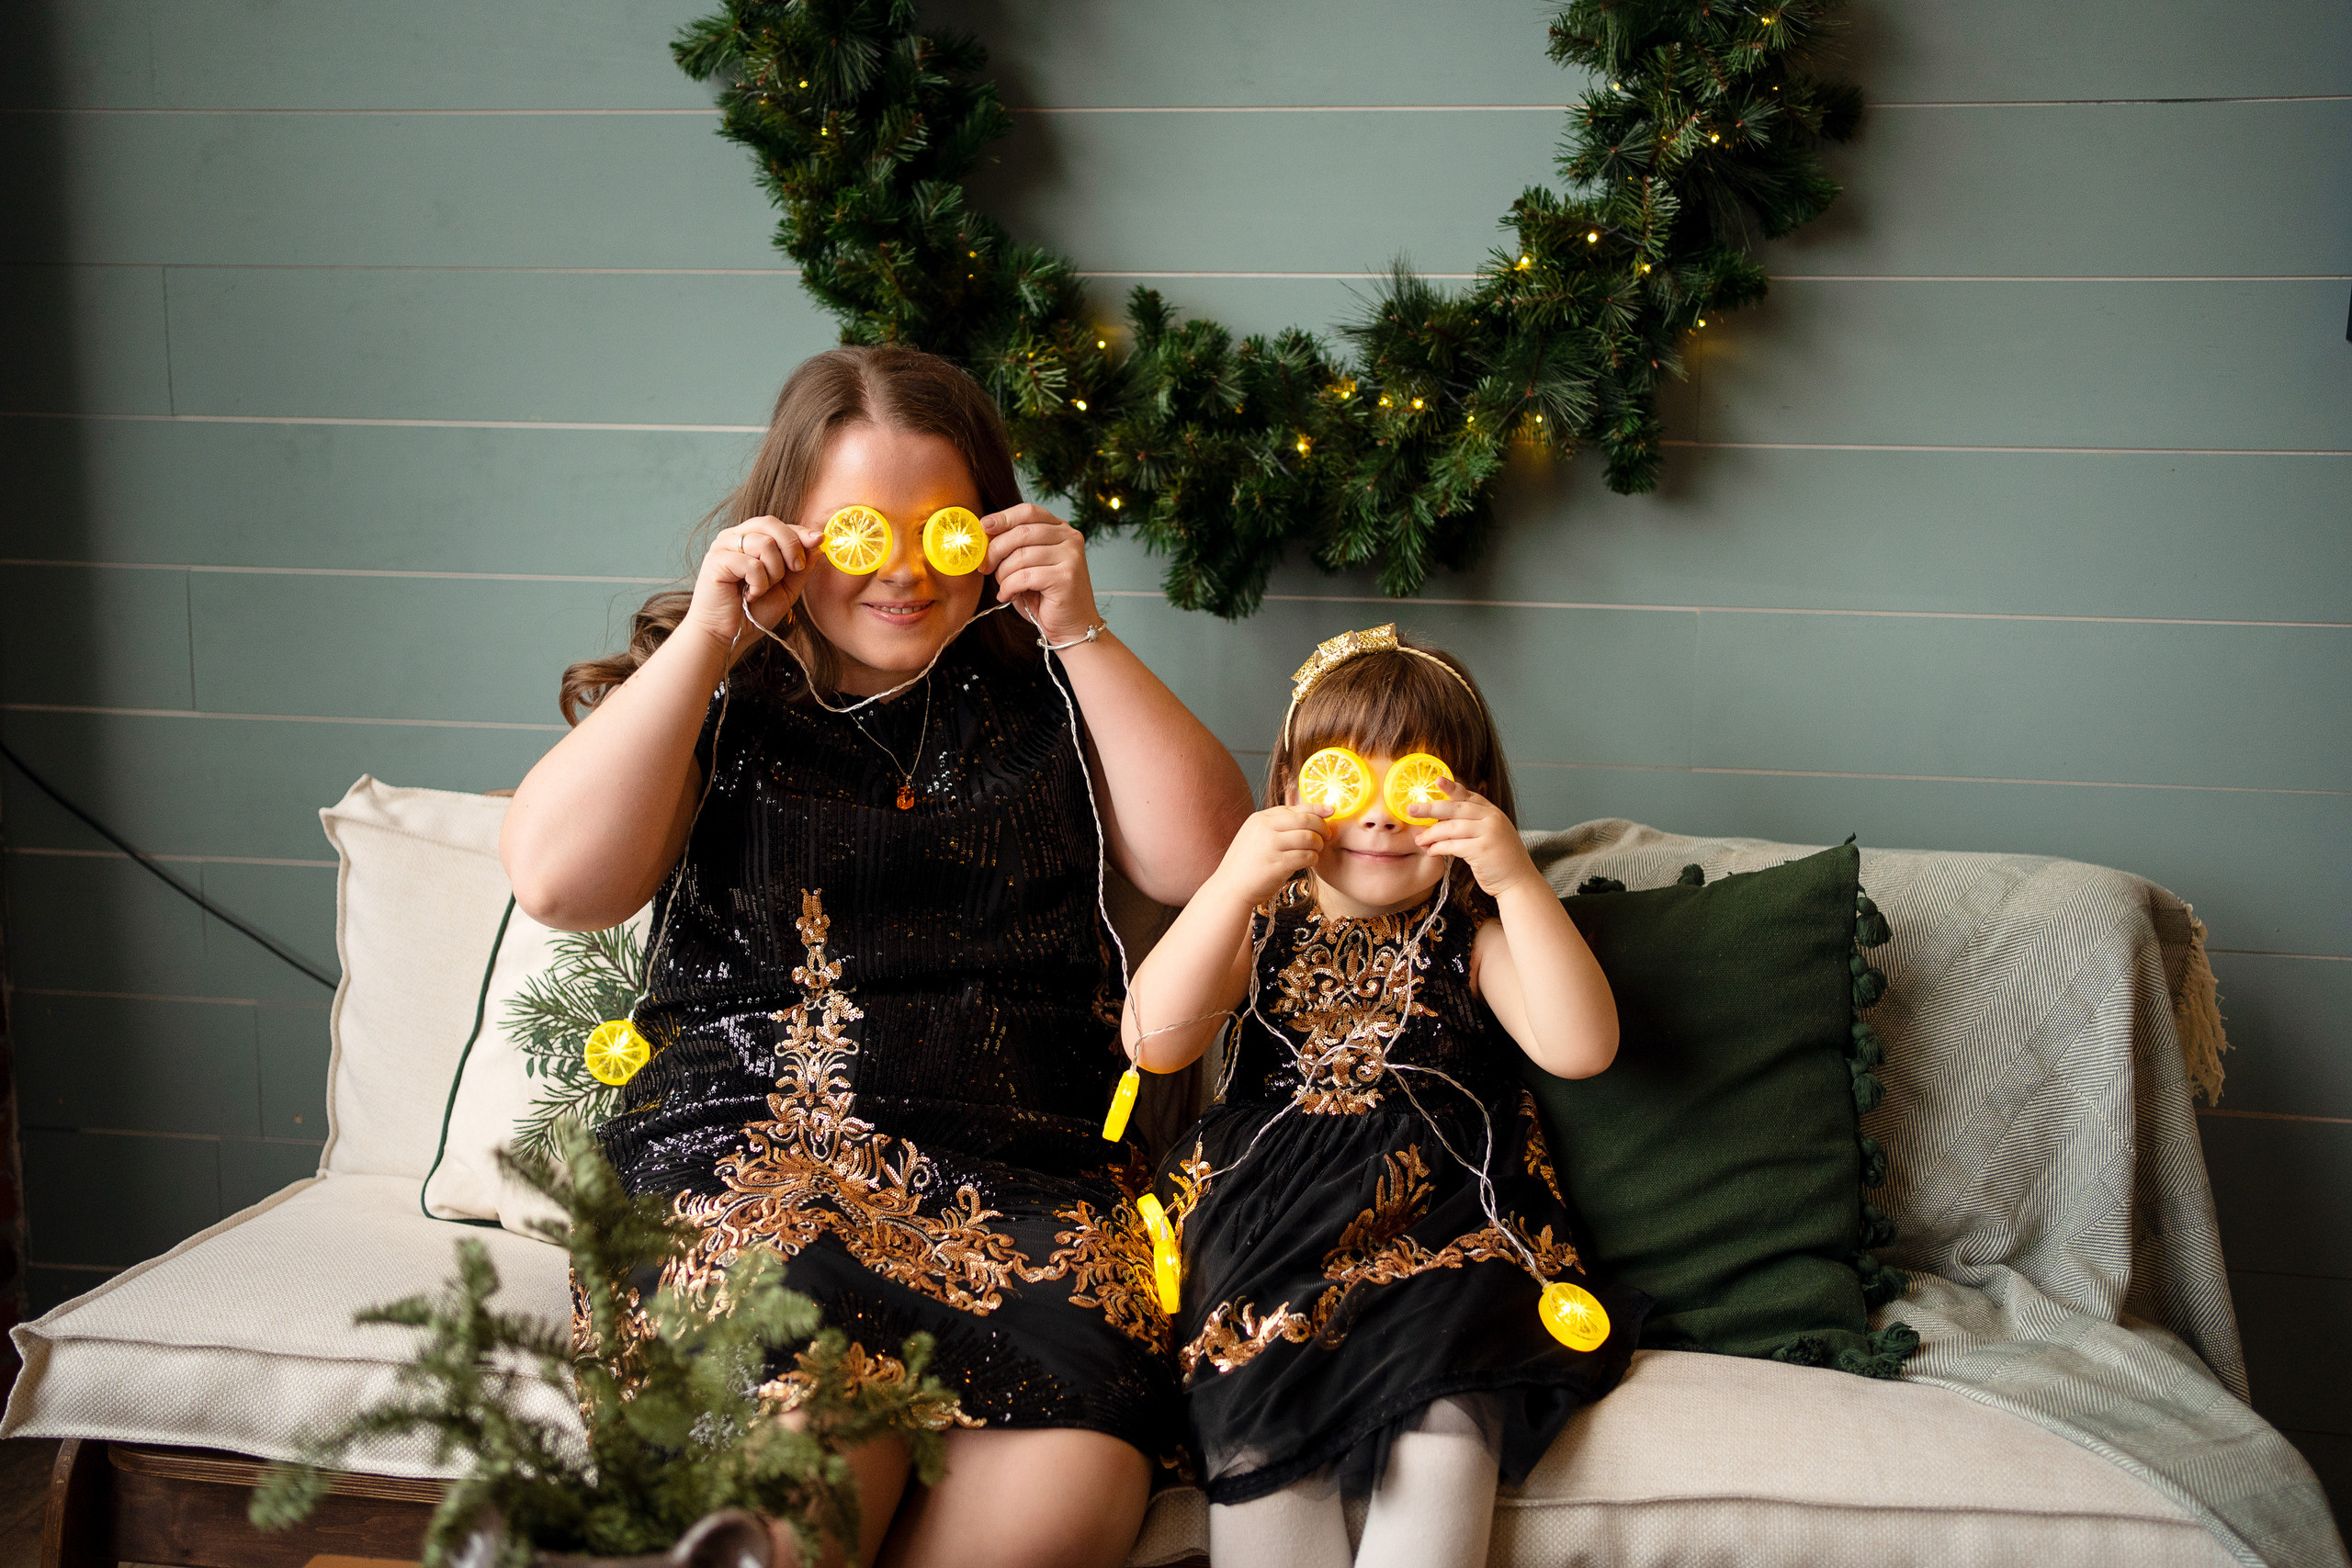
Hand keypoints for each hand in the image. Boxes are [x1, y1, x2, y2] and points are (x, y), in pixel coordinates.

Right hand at [683, 516, 819, 655]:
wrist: (728, 635)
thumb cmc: (754, 611)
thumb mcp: (787, 588)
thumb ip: (801, 566)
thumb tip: (818, 542)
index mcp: (750, 539)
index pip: (778, 525)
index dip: (800, 532)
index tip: (819, 540)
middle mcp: (735, 537)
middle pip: (770, 523)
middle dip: (791, 546)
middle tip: (795, 569)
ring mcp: (723, 546)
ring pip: (764, 543)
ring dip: (774, 572)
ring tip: (762, 589)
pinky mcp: (716, 560)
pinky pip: (751, 563)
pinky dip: (759, 583)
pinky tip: (750, 595)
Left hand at [983, 503, 1099, 644]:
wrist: (1072, 627)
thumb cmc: (1046, 597)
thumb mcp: (1028, 564)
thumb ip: (1014, 547)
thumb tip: (985, 532)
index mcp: (1061, 529)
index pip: (1028, 512)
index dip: (1003, 517)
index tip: (984, 526)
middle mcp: (1070, 538)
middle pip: (1021, 532)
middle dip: (995, 549)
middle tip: (985, 566)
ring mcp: (1071, 556)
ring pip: (1020, 556)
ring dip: (1002, 573)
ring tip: (1003, 586)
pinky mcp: (1066, 577)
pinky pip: (1024, 576)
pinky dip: (1008, 587)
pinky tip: (1007, 595)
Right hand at [1210, 804, 1332, 906]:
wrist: (1229, 888)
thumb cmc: (1246, 864)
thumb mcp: (1255, 836)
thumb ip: (1275, 825)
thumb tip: (1307, 817)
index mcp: (1260, 818)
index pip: (1295, 808)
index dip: (1316, 809)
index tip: (1330, 811)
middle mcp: (1265, 828)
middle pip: (1305, 820)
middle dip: (1322, 826)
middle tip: (1327, 835)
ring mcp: (1271, 846)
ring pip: (1309, 837)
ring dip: (1318, 844)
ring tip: (1317, 850)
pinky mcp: (1278, 864)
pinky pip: (1306, 856)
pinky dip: (1313, 858)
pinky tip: (1310, 861)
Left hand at [1413, 781, 1541, 897]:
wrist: (1518, 881)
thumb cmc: (1500, 860)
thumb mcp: (1491, 834)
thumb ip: (1474, 823)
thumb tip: (1442, 818)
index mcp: (1493, 812)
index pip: (1469, 796)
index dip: (1451, 788)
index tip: (1436, 781)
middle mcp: (1492, 819)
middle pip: (1455, 808)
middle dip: (1430, 808)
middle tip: (1412, 810)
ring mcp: (1488, 833)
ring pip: (1451, 827)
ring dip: (1431, 834)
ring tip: (1419, 840)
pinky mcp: (1482, 849)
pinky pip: (1453, 845)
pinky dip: (1439, 848)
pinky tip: (1431, 852)